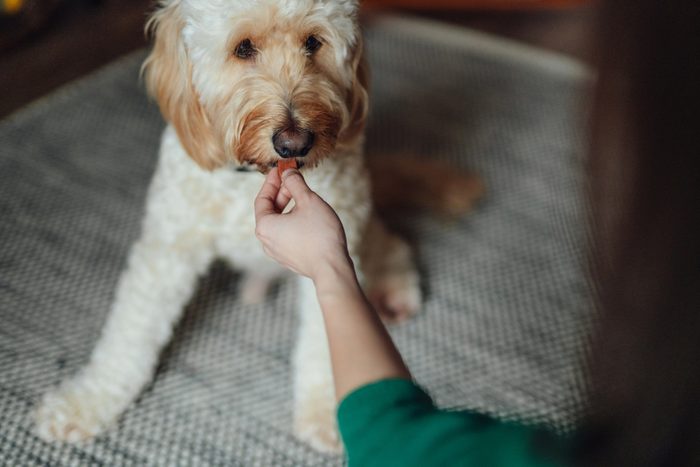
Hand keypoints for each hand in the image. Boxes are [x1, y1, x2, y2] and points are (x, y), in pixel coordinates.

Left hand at [254, 168, 352, 283]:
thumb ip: (295, 183)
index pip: (262, 197)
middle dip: (281, 193)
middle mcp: (266, 241)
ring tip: (303, 197)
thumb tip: (288, 172)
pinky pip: (286, 235)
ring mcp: (277, 252)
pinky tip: (307, 216)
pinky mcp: (289, 258)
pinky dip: (292, 222)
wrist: (332, 268)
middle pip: (269, 210)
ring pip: (279, 223)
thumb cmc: (320, 235)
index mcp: (265, 226)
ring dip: (288, 207)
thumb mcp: (308, 200)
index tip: (281, 169)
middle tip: (294, 180)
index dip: (272, 181)